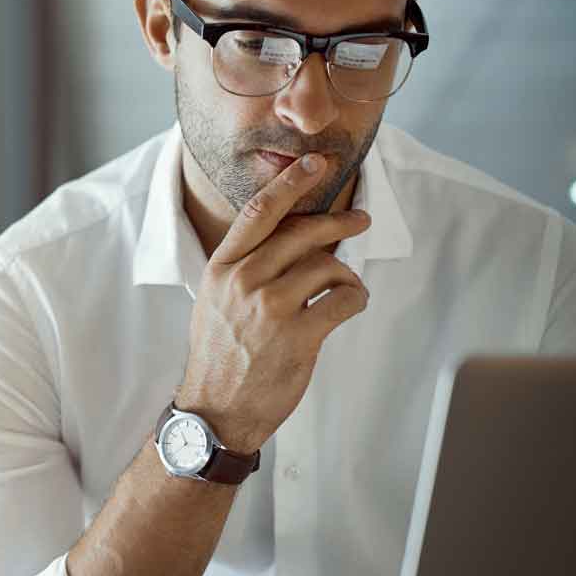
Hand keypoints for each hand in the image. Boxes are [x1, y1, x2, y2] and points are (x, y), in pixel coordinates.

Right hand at [175, 152, 370, 452]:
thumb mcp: (215, 300)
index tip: (314, 164)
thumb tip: (291, 239)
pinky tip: (351, 304)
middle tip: (360, 220)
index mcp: (222, 268)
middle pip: (302, 232)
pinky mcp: (299, 336)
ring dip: (346, 273)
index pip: (259, 212)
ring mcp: (271, 308)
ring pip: (328, 266)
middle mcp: (244, 281)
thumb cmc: (219, 354)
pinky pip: (344, 299)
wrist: (216, 410)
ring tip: (347, 287)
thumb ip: (245, 266)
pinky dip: (356, 298)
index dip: (290, 183)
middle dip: (338, 221)